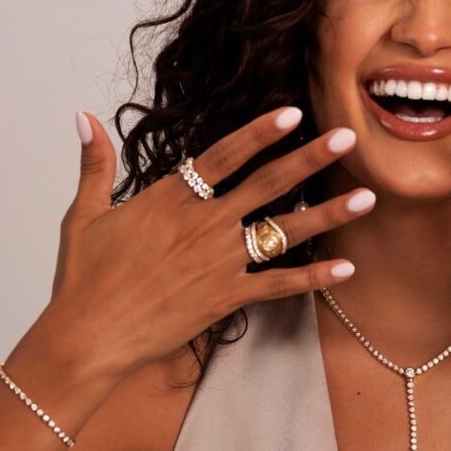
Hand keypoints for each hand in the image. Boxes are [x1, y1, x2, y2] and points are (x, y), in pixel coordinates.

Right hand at [50, 107, 374, 381]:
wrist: (87, 338)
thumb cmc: (83, 277)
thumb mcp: (85, 213)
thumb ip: (94, 162)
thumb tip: (82, 116)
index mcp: (172, 198)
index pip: (224, 154)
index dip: (260, 132)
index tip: (293, 112)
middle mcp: (204, 225)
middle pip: (267, 184)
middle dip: (310, 158)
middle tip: (348, 137)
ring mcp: (219, 263)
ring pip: (284, 232)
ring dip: (328, 214)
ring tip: (367, 198)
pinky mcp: (226, 299)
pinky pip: (279, 285)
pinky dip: (313, 278)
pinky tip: (346, 269)